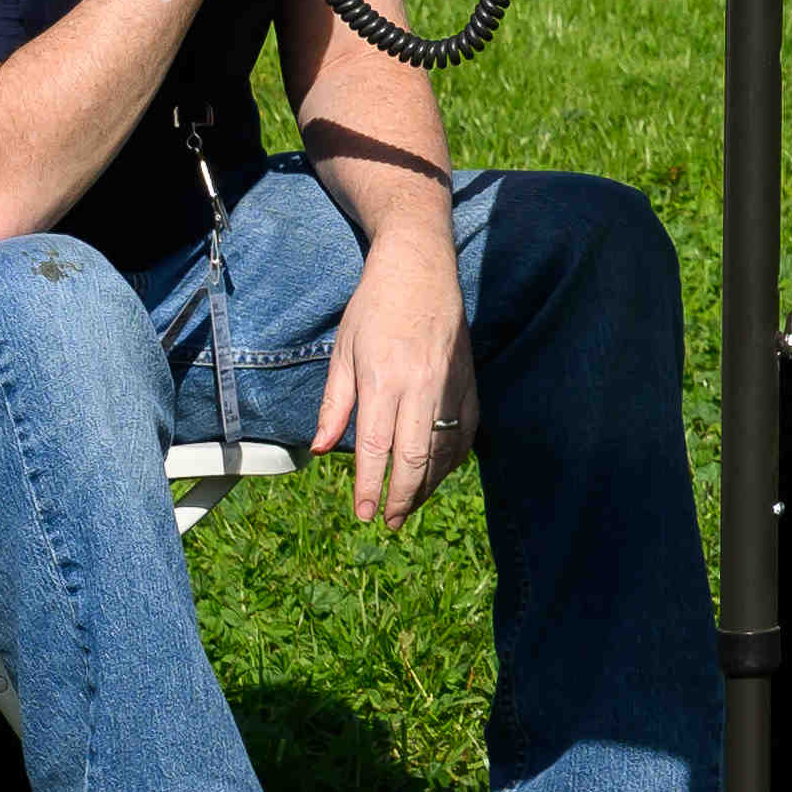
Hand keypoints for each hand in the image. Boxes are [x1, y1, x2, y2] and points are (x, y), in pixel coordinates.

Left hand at [315, 224, 472, 526]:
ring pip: (444, 451)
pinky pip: (466, 433)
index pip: (376, 448)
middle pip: (415, 459)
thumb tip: (321, 451)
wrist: (421, 269)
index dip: (369, 487)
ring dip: (427, 484)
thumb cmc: (374, 308)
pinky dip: (453, 460)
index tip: (364, 514)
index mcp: (382, 379)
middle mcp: (420, 386)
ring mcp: (450, 385)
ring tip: (410, 505)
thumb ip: (334, 406)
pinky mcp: (469, 382)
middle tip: (390, 522)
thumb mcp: (342, 353)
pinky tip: (438, 473)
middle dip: (402, 497)